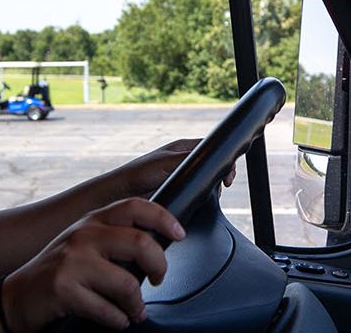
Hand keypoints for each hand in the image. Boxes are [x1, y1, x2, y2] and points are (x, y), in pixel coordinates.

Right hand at [0, 198, 185, 330]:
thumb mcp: (84, 243)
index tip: (179, 235)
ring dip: (137, 305)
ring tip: (133, 311)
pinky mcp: (63, 289)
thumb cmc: (59, 272)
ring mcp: (72, 261)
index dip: (163, 218)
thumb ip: (115, 237)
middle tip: (158, 280)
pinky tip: (116, 320)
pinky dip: (118, 320)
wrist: (16, 296)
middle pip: (141, 243)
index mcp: (93, 220)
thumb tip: (159, 246)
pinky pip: (108, 310)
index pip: (136, 206)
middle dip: (159, 267)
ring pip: (128, 283)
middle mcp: (83, 235)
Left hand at [114, 138, 237, 198]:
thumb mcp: (169, 163)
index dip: (224, 159)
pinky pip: (198, 194)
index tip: (227, 174)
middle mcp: (186, 161)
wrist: (122, 195)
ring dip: (212, 189)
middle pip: (213, 165)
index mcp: (184, 148)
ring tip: (210, 196)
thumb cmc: (140, 173)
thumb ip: (191, 160)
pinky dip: (203, 199)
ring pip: (208, 182)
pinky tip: (200, 202)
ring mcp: (183, 177)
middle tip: (222, 186)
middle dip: (220, 176)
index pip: (213, 148)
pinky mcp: (180, 192)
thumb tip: (213, 161)